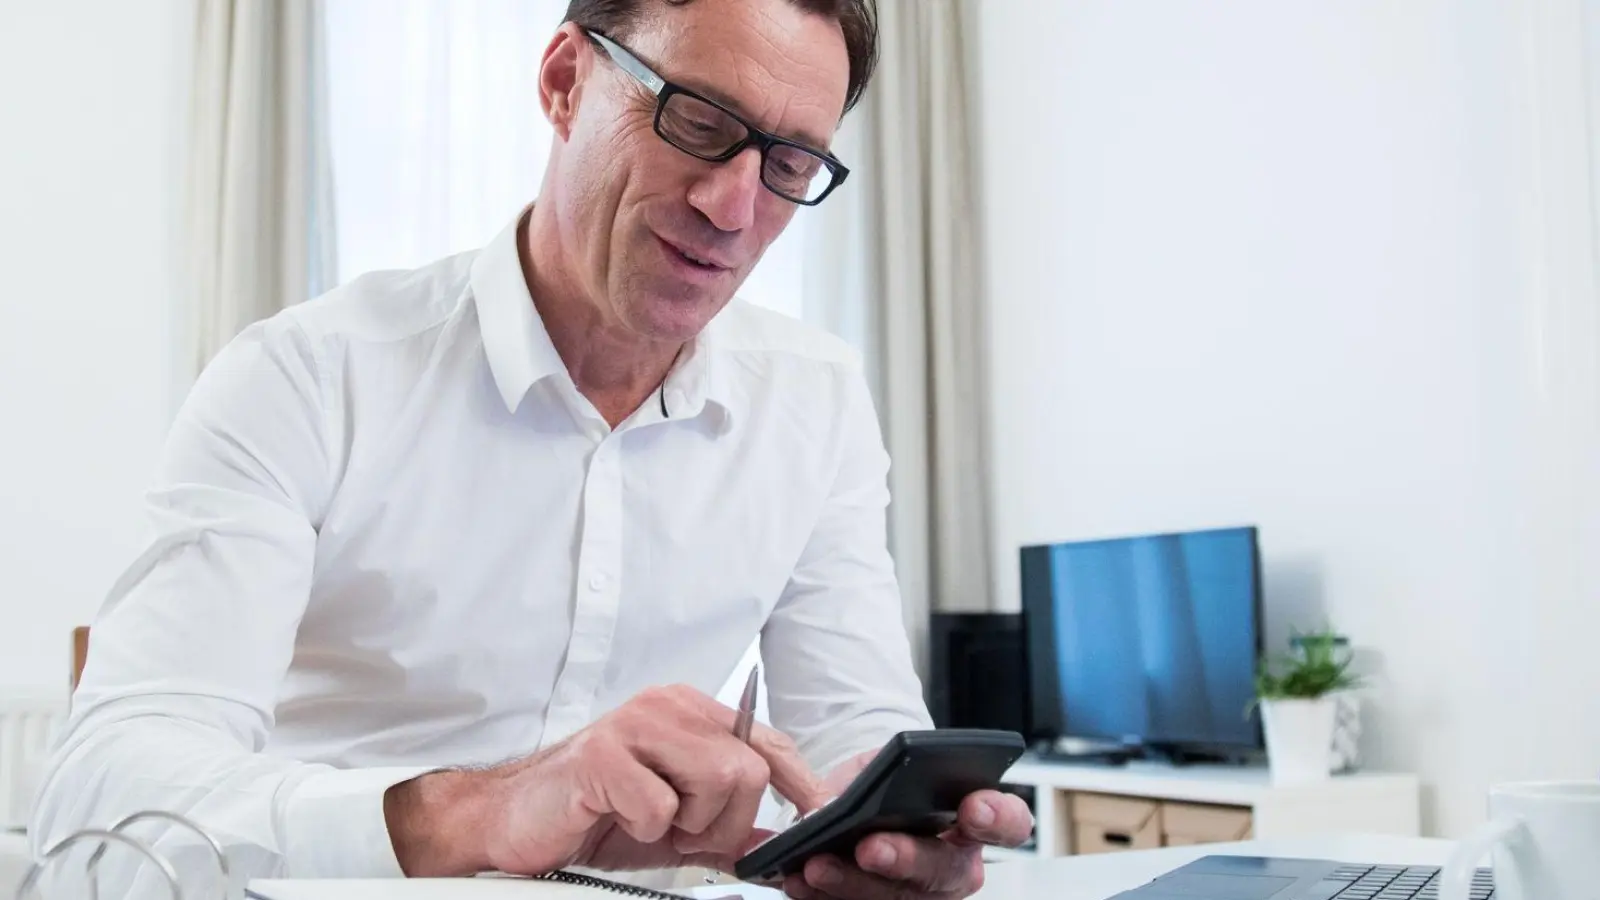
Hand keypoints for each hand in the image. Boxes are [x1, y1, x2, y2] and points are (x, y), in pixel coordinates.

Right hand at [384, 685, 830, 876]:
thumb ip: (724, 825)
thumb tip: (777, 840)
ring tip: (649, 821)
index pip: (767, 739)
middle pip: (750, 768)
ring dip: (688, 824)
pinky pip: (662, 807)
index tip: (817, 813)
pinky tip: (616, 817)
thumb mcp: (673, 823)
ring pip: (720, 778)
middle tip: (682, 832)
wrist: (516, 821)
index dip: (799, 781)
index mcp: (689, 713)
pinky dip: (646, 830)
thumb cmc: (593, 814)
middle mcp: (667, 706)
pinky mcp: (603, 754)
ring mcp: (635, 725)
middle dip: (725, 820)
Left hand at [780, 748, 1034, 899]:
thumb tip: (863, 785)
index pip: (1008, 824)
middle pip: (943, 873)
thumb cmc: (882, 784)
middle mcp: (954, 867)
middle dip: (905, 859)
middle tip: (871, 847)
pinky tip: (798, 880)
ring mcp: (920, 897)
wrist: (850, 807)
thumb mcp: (888, 762)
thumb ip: (889, 769)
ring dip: (852, 885)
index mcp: (973, 822)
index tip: (973, 805)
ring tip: (817, 865)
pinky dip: (821, 898)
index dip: (997, 817)